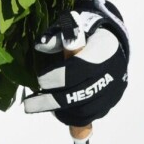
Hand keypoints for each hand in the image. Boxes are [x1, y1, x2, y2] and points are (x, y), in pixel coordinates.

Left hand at [22, 0, 128, 127]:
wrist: (114, 42)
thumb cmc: (87, 32)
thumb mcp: (72, 25)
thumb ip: (57, 37)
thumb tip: (40, 46)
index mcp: (101, 50)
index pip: (77, 69)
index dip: (56, 77)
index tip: (39, 80)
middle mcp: (111, 73)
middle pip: (80, 94)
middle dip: (52, 101)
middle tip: (29, 105)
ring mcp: (113, 89)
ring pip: (86, 110)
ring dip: (62, 112)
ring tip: (44, 107)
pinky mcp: (113, 100)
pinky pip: (93, 115)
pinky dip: (75, 118)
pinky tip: (60, 112)